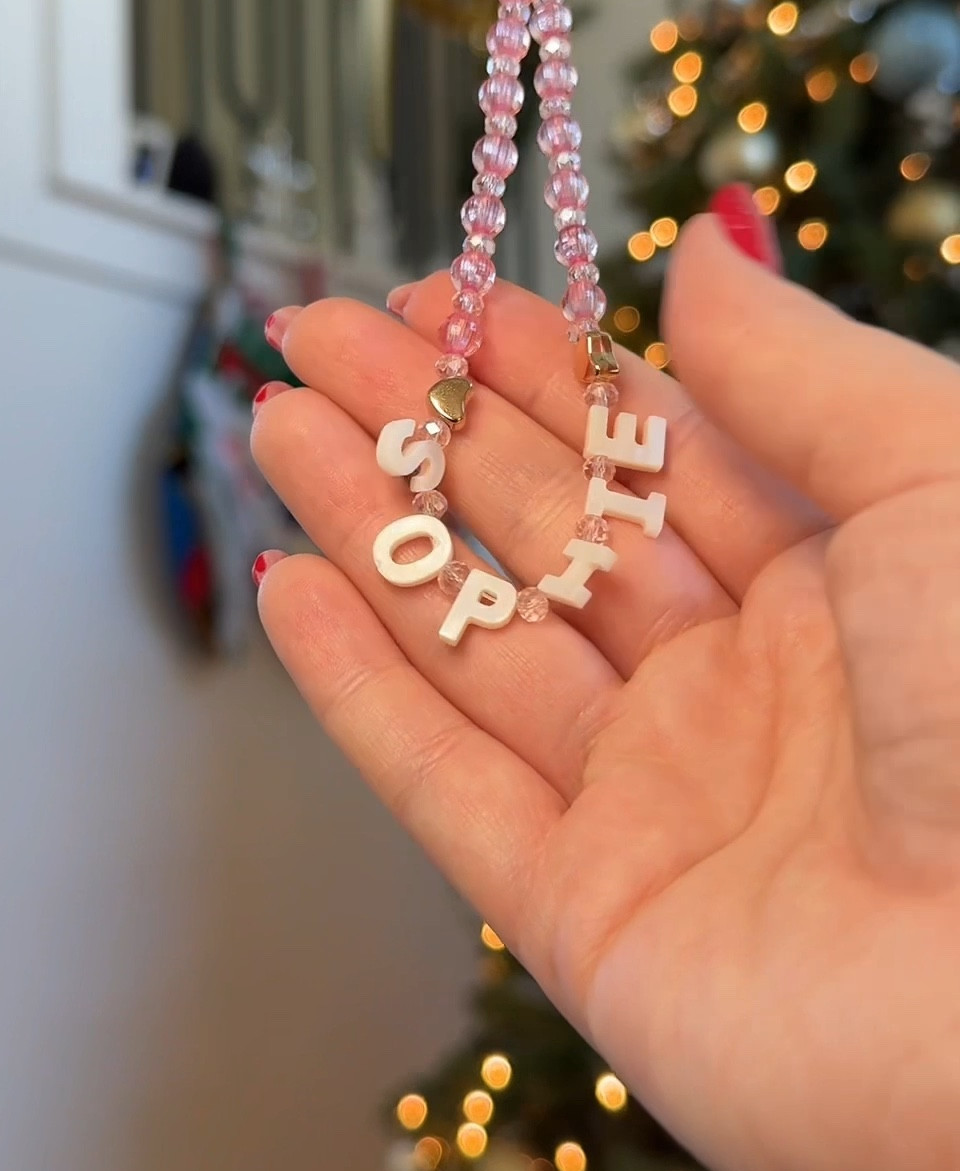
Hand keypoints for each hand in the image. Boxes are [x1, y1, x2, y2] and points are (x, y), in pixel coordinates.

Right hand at [250, 216, 959, 1170]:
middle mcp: (742, 692)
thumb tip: (705, 251)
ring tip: (276, 426)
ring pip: (480, 645)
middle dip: (429, 431)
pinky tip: (291, 589)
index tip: (444, 296)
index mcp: (842, 586)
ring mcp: (659, 806)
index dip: (542, 370)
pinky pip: (450, 787)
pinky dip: (362, 691)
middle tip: (318, 339)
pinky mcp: (592, 920)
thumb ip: (805, 373)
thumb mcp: (942, 487)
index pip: (652, 453)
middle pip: (546, 535)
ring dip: (372, 534)